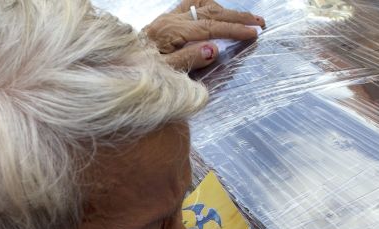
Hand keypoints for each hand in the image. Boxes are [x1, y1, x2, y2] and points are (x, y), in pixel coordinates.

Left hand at [143, 0, 265, 70]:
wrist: (118, 65)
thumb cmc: (139, 72)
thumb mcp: (163, 73)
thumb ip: (188, 60)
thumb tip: (213, 49)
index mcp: (171, 32)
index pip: (210, 27)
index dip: (234, 30)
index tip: (253, 34)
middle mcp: (171, 19)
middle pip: (212, 12)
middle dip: (238, 17)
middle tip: (260, 24)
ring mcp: (169, 16)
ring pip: (204, 5)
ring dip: (227, 11)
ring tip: (246, 20)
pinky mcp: (167, 19)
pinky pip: (192, 4)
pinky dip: (209, 4)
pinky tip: (220, 9)